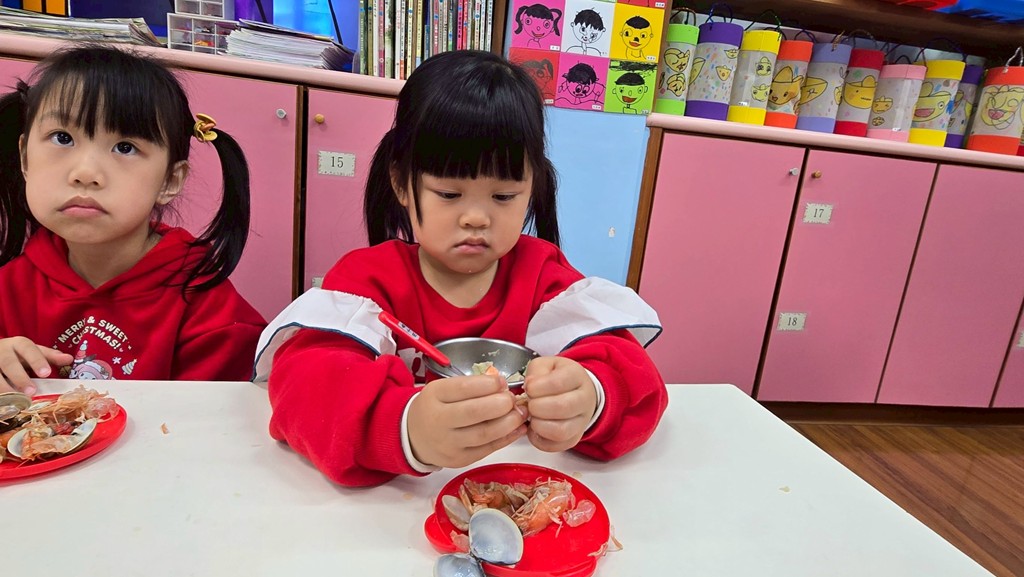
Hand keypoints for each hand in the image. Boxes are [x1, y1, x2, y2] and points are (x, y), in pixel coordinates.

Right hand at [0, 337, 73, 394]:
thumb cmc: (17, 353)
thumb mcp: (33, 352)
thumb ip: (50, 356)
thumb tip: (69, 359)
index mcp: (18, 344)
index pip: (28, 349)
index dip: (37, 361)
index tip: (46, 373)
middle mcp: (2, 351)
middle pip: (9, 363)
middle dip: (20, 378)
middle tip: (31, 392)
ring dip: (5, 388)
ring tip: (16, 401)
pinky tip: (3, 403)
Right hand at [407, 374, 527, 468]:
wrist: (414, 437)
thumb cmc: (434, 408)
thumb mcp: (443, 389)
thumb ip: (470, 386)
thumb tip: (502, 385)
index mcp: (434, 397)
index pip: (463, 388)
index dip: (487, 384)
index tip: (501, 381)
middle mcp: (438, 421)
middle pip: (474, 412)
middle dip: (500, 404)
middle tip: (512, 399)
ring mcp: (449, 444)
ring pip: (484, 434)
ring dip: (508, 422)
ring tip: (520, 413)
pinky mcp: (460, 460)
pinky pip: (488, 449)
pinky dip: (507, 438)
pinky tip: (518, 428)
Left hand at [521, 356, 596, 452]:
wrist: (577, 391)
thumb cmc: (558, 377)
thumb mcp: (547, 365)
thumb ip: (536, 371)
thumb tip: (530, 385)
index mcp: (577, 376)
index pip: (558, 382)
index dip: (537, 387)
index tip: (529, 388)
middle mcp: (584, 400)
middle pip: (561, 407)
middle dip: (536, 407)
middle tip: (529, 404)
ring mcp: (582, 421)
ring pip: (561, 431)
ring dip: (539, 426)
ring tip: (532, 418)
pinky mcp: (575, 438)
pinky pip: (557, 446)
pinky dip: (540, 440)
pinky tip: (535, 429)